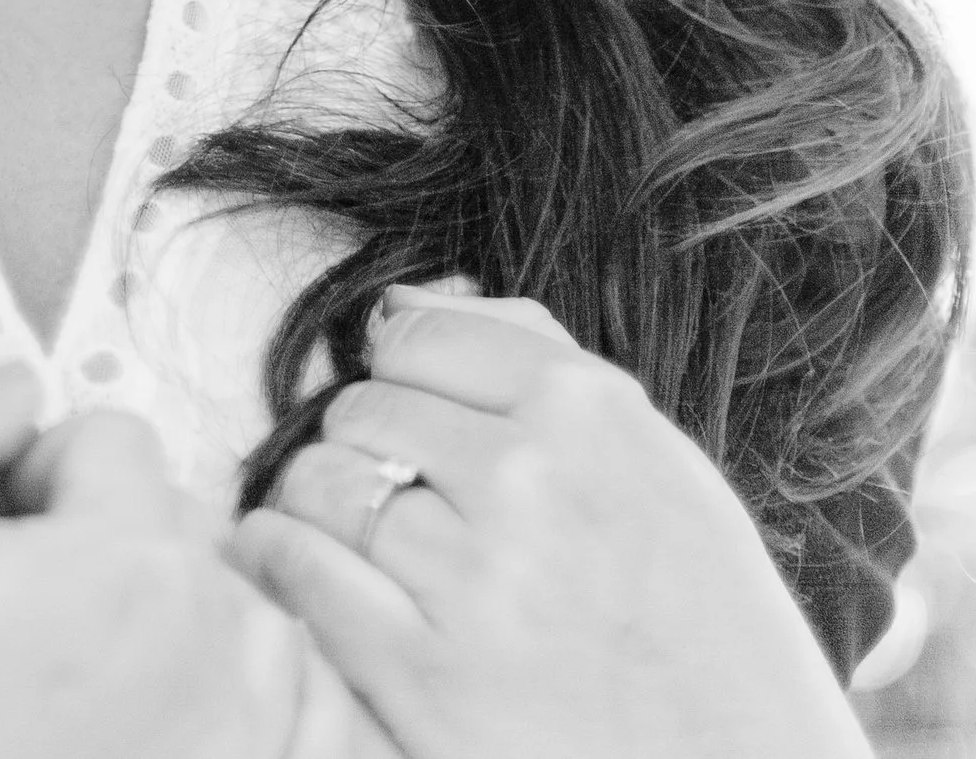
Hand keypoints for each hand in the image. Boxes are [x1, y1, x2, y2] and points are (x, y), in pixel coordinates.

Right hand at [0, 367, 355, 758]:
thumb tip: (12, 384)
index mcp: (122, 564)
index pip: (115, 440)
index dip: (35, 475)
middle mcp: (207, 652)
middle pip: (178, 523)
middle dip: (102, 542)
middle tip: (16, 612)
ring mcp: (236, 741)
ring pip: (236, 614)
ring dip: (173, 619)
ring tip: (77, 675)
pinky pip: (297, 717)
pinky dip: (241, 702)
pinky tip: (157, 721)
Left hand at [226, 284, 869, 758]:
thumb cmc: (705, 626)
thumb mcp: (660, 467)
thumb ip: (541, 365)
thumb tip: (408, 302)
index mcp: (590, 409)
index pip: (418, 331)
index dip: (401, 373)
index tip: (409, 411)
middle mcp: (525, 477)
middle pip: (362, 406)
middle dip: (363, 445)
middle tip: (394, 495)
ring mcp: (470, 576)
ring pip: (319, 480)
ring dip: (315, 504)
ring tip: (346, 537)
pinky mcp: (420, 673)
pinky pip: (297, 566)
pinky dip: (270, 555)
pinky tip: (275, 560)